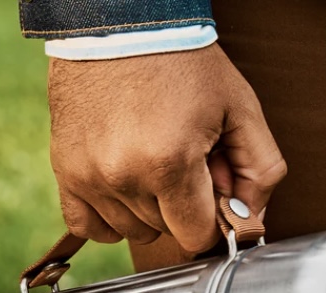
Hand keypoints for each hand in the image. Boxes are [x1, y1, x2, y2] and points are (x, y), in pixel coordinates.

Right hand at [47, 43, 286, 253]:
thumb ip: (259, 171)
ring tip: (151, 163)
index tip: (211, 193)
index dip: (211, 220)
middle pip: (165, 232)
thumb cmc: (184, 63)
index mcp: (170, 162)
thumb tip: (248, 223)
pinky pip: (89, 228)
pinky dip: (109, 220)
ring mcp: (90, 177)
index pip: (196, 236)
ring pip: (131, 231)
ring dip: (147, 211)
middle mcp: (124, 176)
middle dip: (182, 206)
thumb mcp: (240, 108)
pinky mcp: (66, 172)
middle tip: (183, 161)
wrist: (120, 22)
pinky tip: (123, 190)